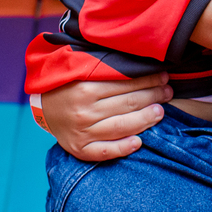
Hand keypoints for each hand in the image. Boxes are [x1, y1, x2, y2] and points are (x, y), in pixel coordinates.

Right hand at [40, 73, 171, 160]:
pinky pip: (105, 151)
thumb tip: (139, 61)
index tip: (163, 76)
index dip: (148, 79)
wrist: (43, 107)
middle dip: (153, 96)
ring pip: (122, 127)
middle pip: (128, 104)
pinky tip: (139, 142)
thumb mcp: (82, 70)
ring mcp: (82, 132)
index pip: (125, 83)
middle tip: (168, 92)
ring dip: (146, 119)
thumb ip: (106, 67)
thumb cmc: (69, 85)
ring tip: (160, 112)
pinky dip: (123, 147)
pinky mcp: (80, 148)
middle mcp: (84, 110)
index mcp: (85, 87)